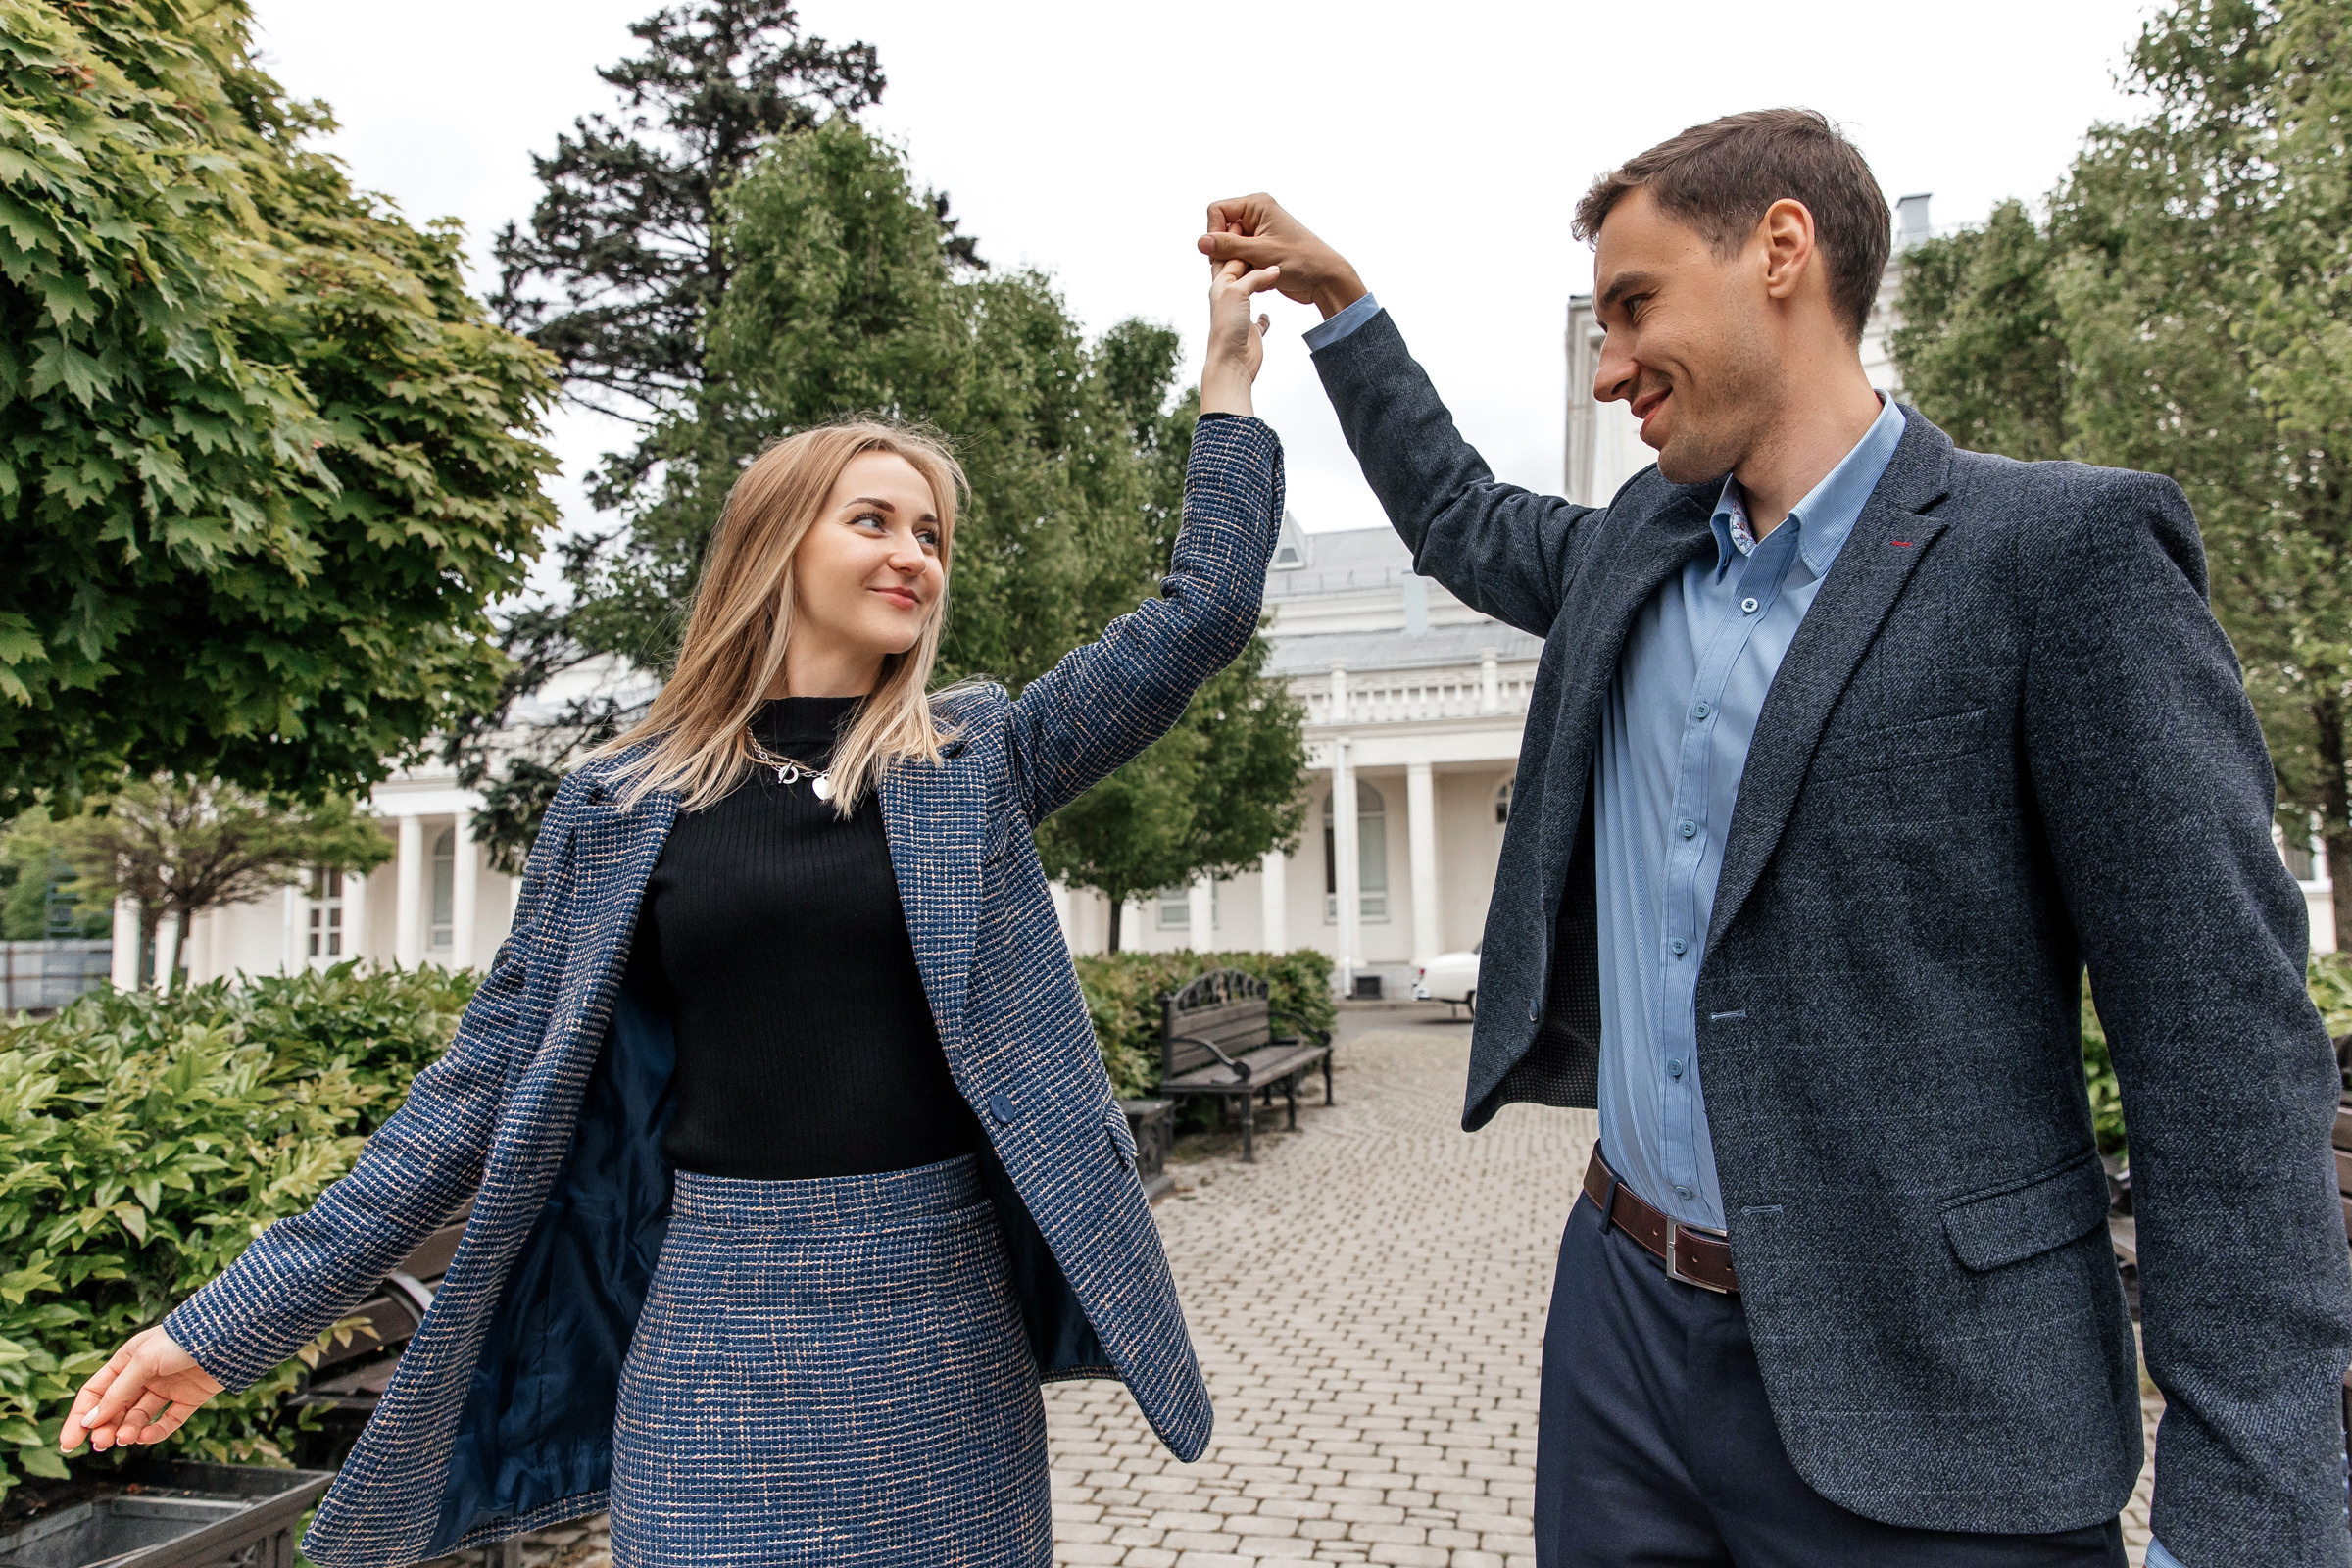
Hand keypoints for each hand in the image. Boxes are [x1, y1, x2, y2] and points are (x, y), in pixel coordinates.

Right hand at [61, 1327, 223, 1452]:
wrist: (230, 1335)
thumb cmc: (184, 1340)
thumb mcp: (144, 1361)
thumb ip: (118, 1391)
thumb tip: (92, 1420)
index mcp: (128, 1360)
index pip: (96, 1393)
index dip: (81, 1417)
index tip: (69, 1442)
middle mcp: (145, 1375)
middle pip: (116, 1409)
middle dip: (106, 1428)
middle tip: (102, 1443)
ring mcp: (167, 1388)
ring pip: (139, 1417)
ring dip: (128, 1430)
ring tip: (126, 1438)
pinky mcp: (189, 1399)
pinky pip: (167, 1421)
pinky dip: (155, 1432)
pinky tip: (145, 1437)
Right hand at [1198, 194, 1366, 319]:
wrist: (1325, 279)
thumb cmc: (1300, 260)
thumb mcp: (1260, 253)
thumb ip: (1229, 246)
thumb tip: (1200, 242)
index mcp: (1256, 205)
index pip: (1217, 210)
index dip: (1214, 232)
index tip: (1223, 252)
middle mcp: (1255, 215)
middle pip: (1220, 231)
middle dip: (1225, 252)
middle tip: (1240, 267)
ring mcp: (1257, 234)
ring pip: (1228, 249)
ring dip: (1236, 264)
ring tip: (1254, 274)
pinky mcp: (1259, 251)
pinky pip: (1239, 260)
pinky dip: (1244, 271)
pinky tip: (1260, 279)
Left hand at [1201, 253, 1282, 416]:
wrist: (1231, 363)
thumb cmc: (1229, 327)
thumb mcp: (1238, 292)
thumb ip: (1254, 277)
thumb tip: (1273, 269)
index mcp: (1221, 286)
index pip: (1230, 257)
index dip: (1240, 241)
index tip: (1252, 224)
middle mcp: (1230, 298)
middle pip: (1240, 272)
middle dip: (1251, 257)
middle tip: (1265, 241)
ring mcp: (1240, 314)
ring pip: (1250, 292)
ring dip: (1259, 280)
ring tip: (1272, 267)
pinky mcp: (1252, 331)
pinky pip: (1259, 321)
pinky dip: (1264, 316)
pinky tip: (1267, 314)